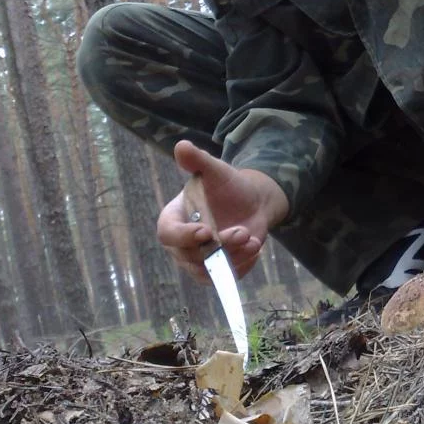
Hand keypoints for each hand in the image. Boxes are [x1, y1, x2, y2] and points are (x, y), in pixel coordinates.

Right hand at [156, 140, 289, 282]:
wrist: (252, 201)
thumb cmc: (228, 184)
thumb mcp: (214, 170)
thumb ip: (197, 160)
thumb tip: (182, 146)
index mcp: (173, 218)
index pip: (168, 234)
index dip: (184, 236)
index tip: (206, 231)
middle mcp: (182, 243)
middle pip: (190, 257)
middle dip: (218, 248)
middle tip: (242, 233)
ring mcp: (199, 259)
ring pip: (209, 271)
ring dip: (232, 259)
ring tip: (252, 241)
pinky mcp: (219, 269)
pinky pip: (226, 277)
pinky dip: (243, 266)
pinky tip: (255, 247)